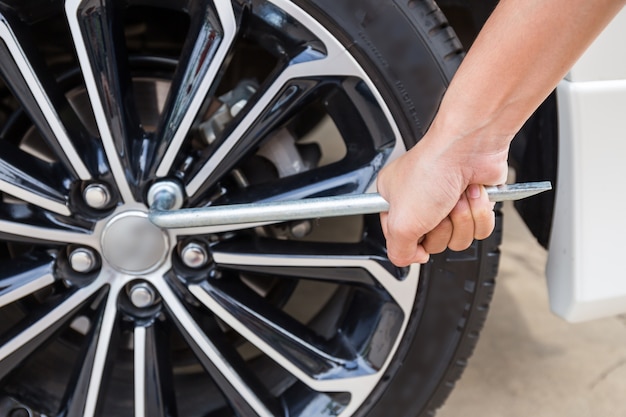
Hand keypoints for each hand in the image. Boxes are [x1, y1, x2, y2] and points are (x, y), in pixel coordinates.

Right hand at [377, 135, 505, 266]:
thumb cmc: (432, 169)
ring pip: (459, 238)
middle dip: (442, 228)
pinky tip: (471, 194)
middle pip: (434, 242)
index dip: (412, 240)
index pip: (400, 240)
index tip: (416, 231)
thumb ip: (398, 252)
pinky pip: (480, 228)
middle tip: (437, 208)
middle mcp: (421, 201)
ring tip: (456, 197)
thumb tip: (411, 259)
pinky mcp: (474, 202)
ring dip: (462, 220)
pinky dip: (479, 214)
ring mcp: (449, 201)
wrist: (468, 148)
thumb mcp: (400, 224)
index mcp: (394, 202)